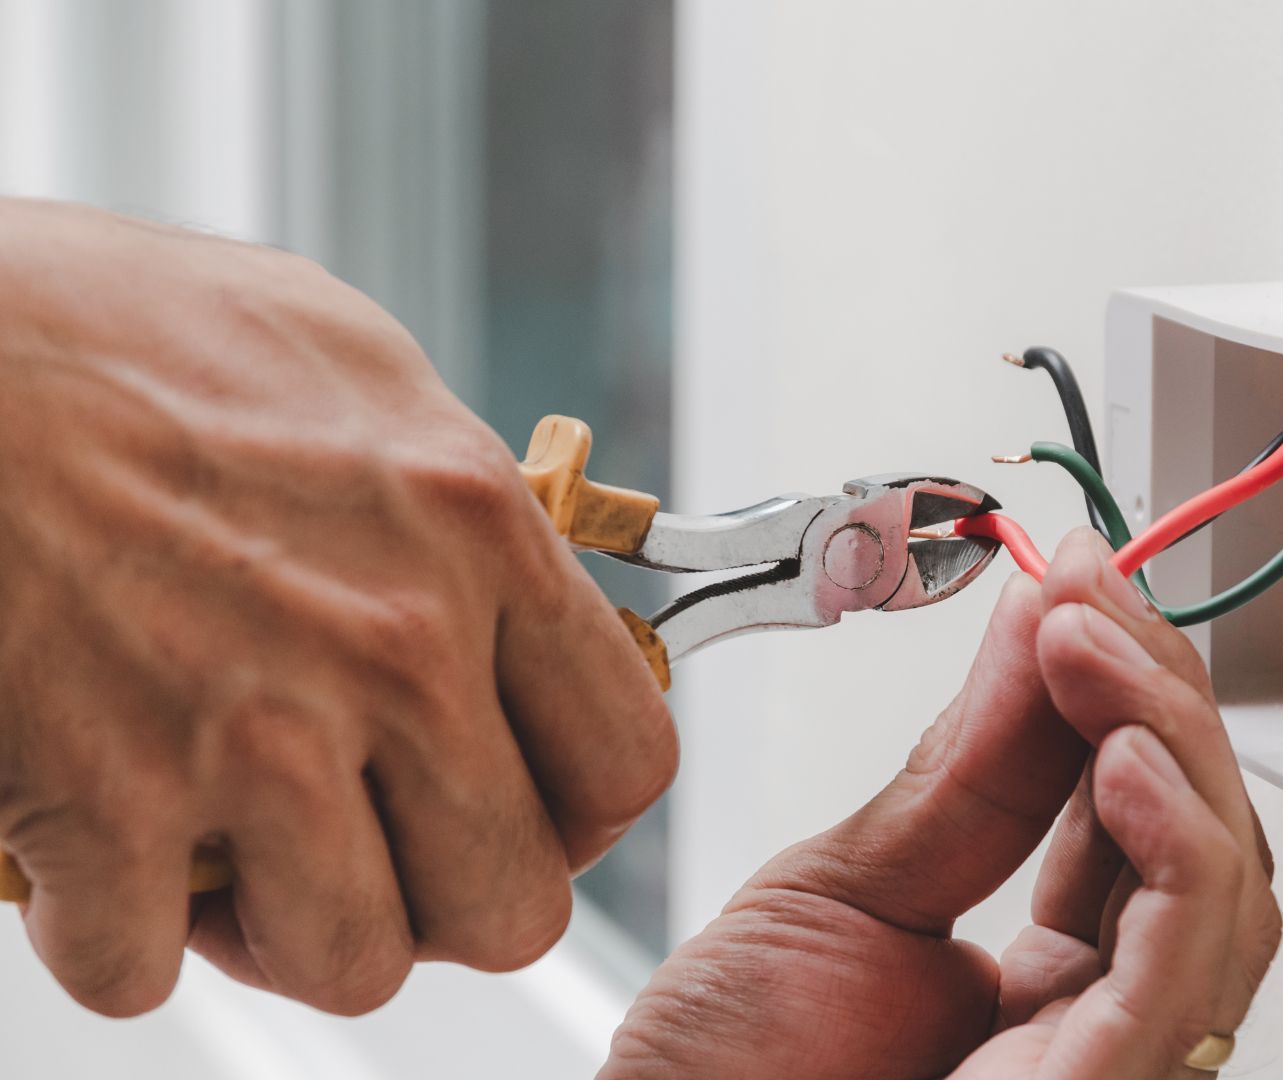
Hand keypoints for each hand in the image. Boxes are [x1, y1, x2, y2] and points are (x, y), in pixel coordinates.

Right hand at [0, 200, 675, 1015]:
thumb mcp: (353, 372)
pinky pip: (141, 969)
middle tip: (375, 846)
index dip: (576, 814)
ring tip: (238, 850)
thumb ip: (454, 502)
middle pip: (513, 905)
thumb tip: (513, 581)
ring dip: (292, 930)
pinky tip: (97, 841)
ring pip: (355, 966)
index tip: (523, 804)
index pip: (626, 762)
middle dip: (442, 899)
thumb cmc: (113, 331)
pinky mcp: (102, 802)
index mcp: (477, 532)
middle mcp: (397, 644)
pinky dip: (112, 929)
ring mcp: (257, 734)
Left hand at [603, 530, 1280, 1078]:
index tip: (1079, 588)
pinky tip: (1123, 762)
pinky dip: (1178, 854)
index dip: (1129, 693)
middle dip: (1160, 701)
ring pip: (1228, 898)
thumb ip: (966, 773)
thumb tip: (1038, 623)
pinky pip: (1184, 976)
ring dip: (1174, 748)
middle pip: (1208, 846)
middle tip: (1085, 602)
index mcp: (1047, 983)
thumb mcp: (847, 891)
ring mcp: (1113, 1063)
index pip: (1144, 819)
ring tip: (1088, 655)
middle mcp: (1098, 1023)